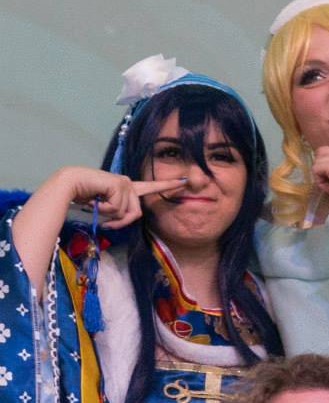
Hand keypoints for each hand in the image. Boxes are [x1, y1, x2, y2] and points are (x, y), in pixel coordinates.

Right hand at [60, 168, 180, 229]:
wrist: (69, 185)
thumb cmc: (85, 196)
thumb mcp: (107, 209)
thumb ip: (120, 213)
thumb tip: (122, 219)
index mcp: (128, 188)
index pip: (151, 188)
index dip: (168, 185)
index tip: (185, 181)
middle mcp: (129, 183)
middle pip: (136, 214)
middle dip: (120, 221)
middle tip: (105, 218)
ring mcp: (125, 182)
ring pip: (126, 213)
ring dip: (109, 214)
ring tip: (96, 204)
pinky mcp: (119, 184)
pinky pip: (117, 208)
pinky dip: (104, 209)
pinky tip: (94, 199)